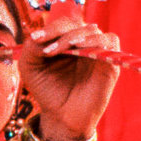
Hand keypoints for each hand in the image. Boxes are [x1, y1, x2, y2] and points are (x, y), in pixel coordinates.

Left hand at [19, 18, 120, 137]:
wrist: (62, 116)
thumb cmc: (47, 91)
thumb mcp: (30, 68)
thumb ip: (30, 48)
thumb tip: (39, 36)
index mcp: (65, 40)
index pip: (62, 24)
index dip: (50, 28)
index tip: (35, 38)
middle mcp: (83, 42)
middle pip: (76, 23)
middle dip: (59, 33)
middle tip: (47, 51)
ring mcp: (97, 51)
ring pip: (92, 30)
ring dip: (75, 36)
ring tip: (58, 50)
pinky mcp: (110, 61)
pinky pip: (110, 40)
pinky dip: (95, 40)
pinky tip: (80, 49)